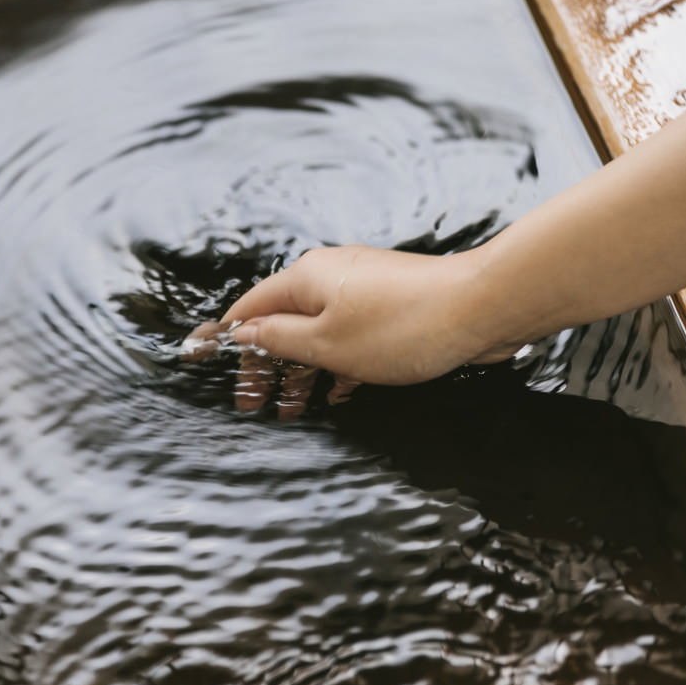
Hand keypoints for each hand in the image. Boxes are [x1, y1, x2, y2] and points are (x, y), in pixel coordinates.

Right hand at [187, 245, 525, 416]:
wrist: (480, 307)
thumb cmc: (405, 325)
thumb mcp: (328, 343)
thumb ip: (280, 338)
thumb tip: (245, 333)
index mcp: (306, 278)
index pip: (249, 307)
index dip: (227, 338)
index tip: (205, 361)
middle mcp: (331, 276)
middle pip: (283, 320)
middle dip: (266, 364)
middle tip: (252, 403)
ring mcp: (364, 289)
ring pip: (319, 331)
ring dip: (303, 370)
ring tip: (291, 409)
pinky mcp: (393, 305)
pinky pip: (351, 335)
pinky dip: (338, 363)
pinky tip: (338, 392)